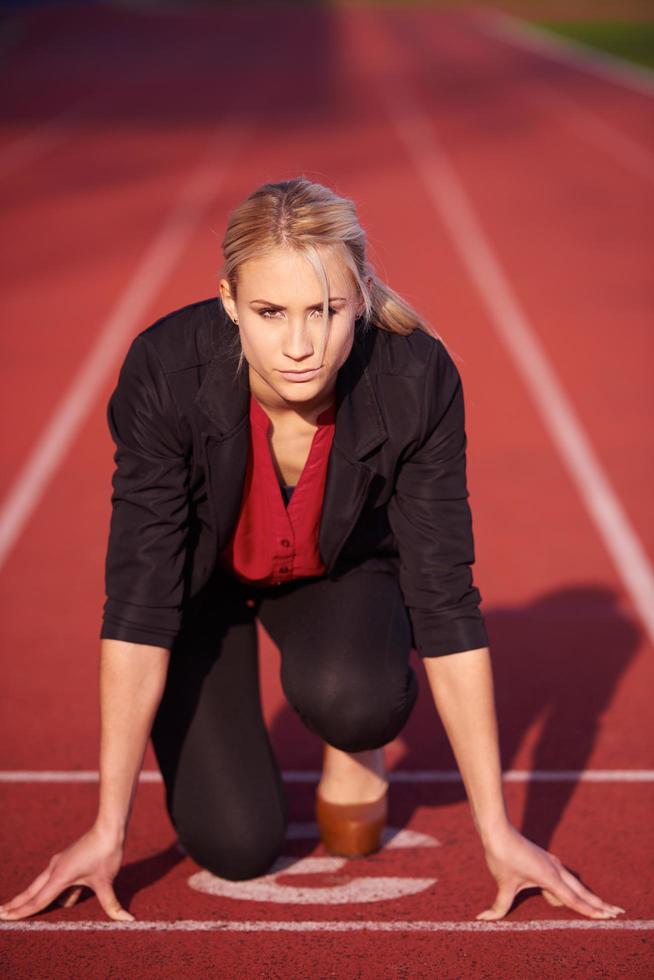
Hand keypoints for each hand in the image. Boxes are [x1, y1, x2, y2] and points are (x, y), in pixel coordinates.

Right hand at [0, 824, 132, 921]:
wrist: (109, 828)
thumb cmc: (106, 853)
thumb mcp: (107, 881)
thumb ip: (112, 904)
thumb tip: (127, 919)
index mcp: (60, 876)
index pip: (38, 900)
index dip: (22, 912)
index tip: (6, 918)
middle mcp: (55, 869)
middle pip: (31, 892)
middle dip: (16, 904)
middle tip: (0, 914)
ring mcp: (59, 863)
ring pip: (40, 885)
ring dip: (29, 896)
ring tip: (14, 906)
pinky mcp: (66, 860)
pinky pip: (53, 880)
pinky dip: (47, 890)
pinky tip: (58, 898)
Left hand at [476, 822, 625, 920]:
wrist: (498, 831)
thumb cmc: (502, 856)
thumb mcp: (502, 884)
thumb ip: (498, 906)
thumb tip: (482, 919)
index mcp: (550, 877)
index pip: (573, 899)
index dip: (590, 910)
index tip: (606, 916)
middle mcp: (556, 870)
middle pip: (582, 891)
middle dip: (598, 903)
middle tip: (617, 912)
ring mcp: (552, 864)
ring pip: (574, 884)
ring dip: (587, 896)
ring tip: (602, 907)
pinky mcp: (546, 861)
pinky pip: (563, 878)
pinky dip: (571, 888)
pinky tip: (565, 897)